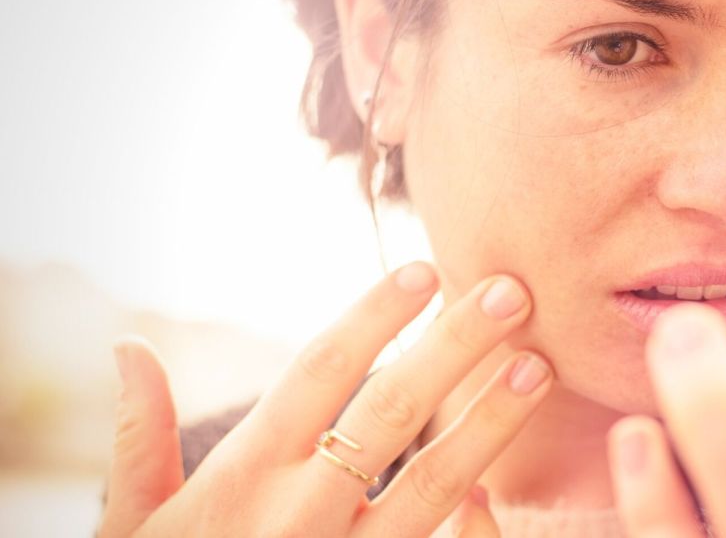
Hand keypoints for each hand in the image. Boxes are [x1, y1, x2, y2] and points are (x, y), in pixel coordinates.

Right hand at [99, 263, 553, 536]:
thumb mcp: (133, 524)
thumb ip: (138, 437)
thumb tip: (129, 346)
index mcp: (243, 475)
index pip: (320, 371)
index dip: (375, 316)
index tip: (425, 270)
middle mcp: (300, 511)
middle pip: (392, 411)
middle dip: (456, 346)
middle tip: (513, 292)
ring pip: (434, 480)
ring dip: (493, 420)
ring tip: (540, 367)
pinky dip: (478, 517)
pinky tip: (511, 477)